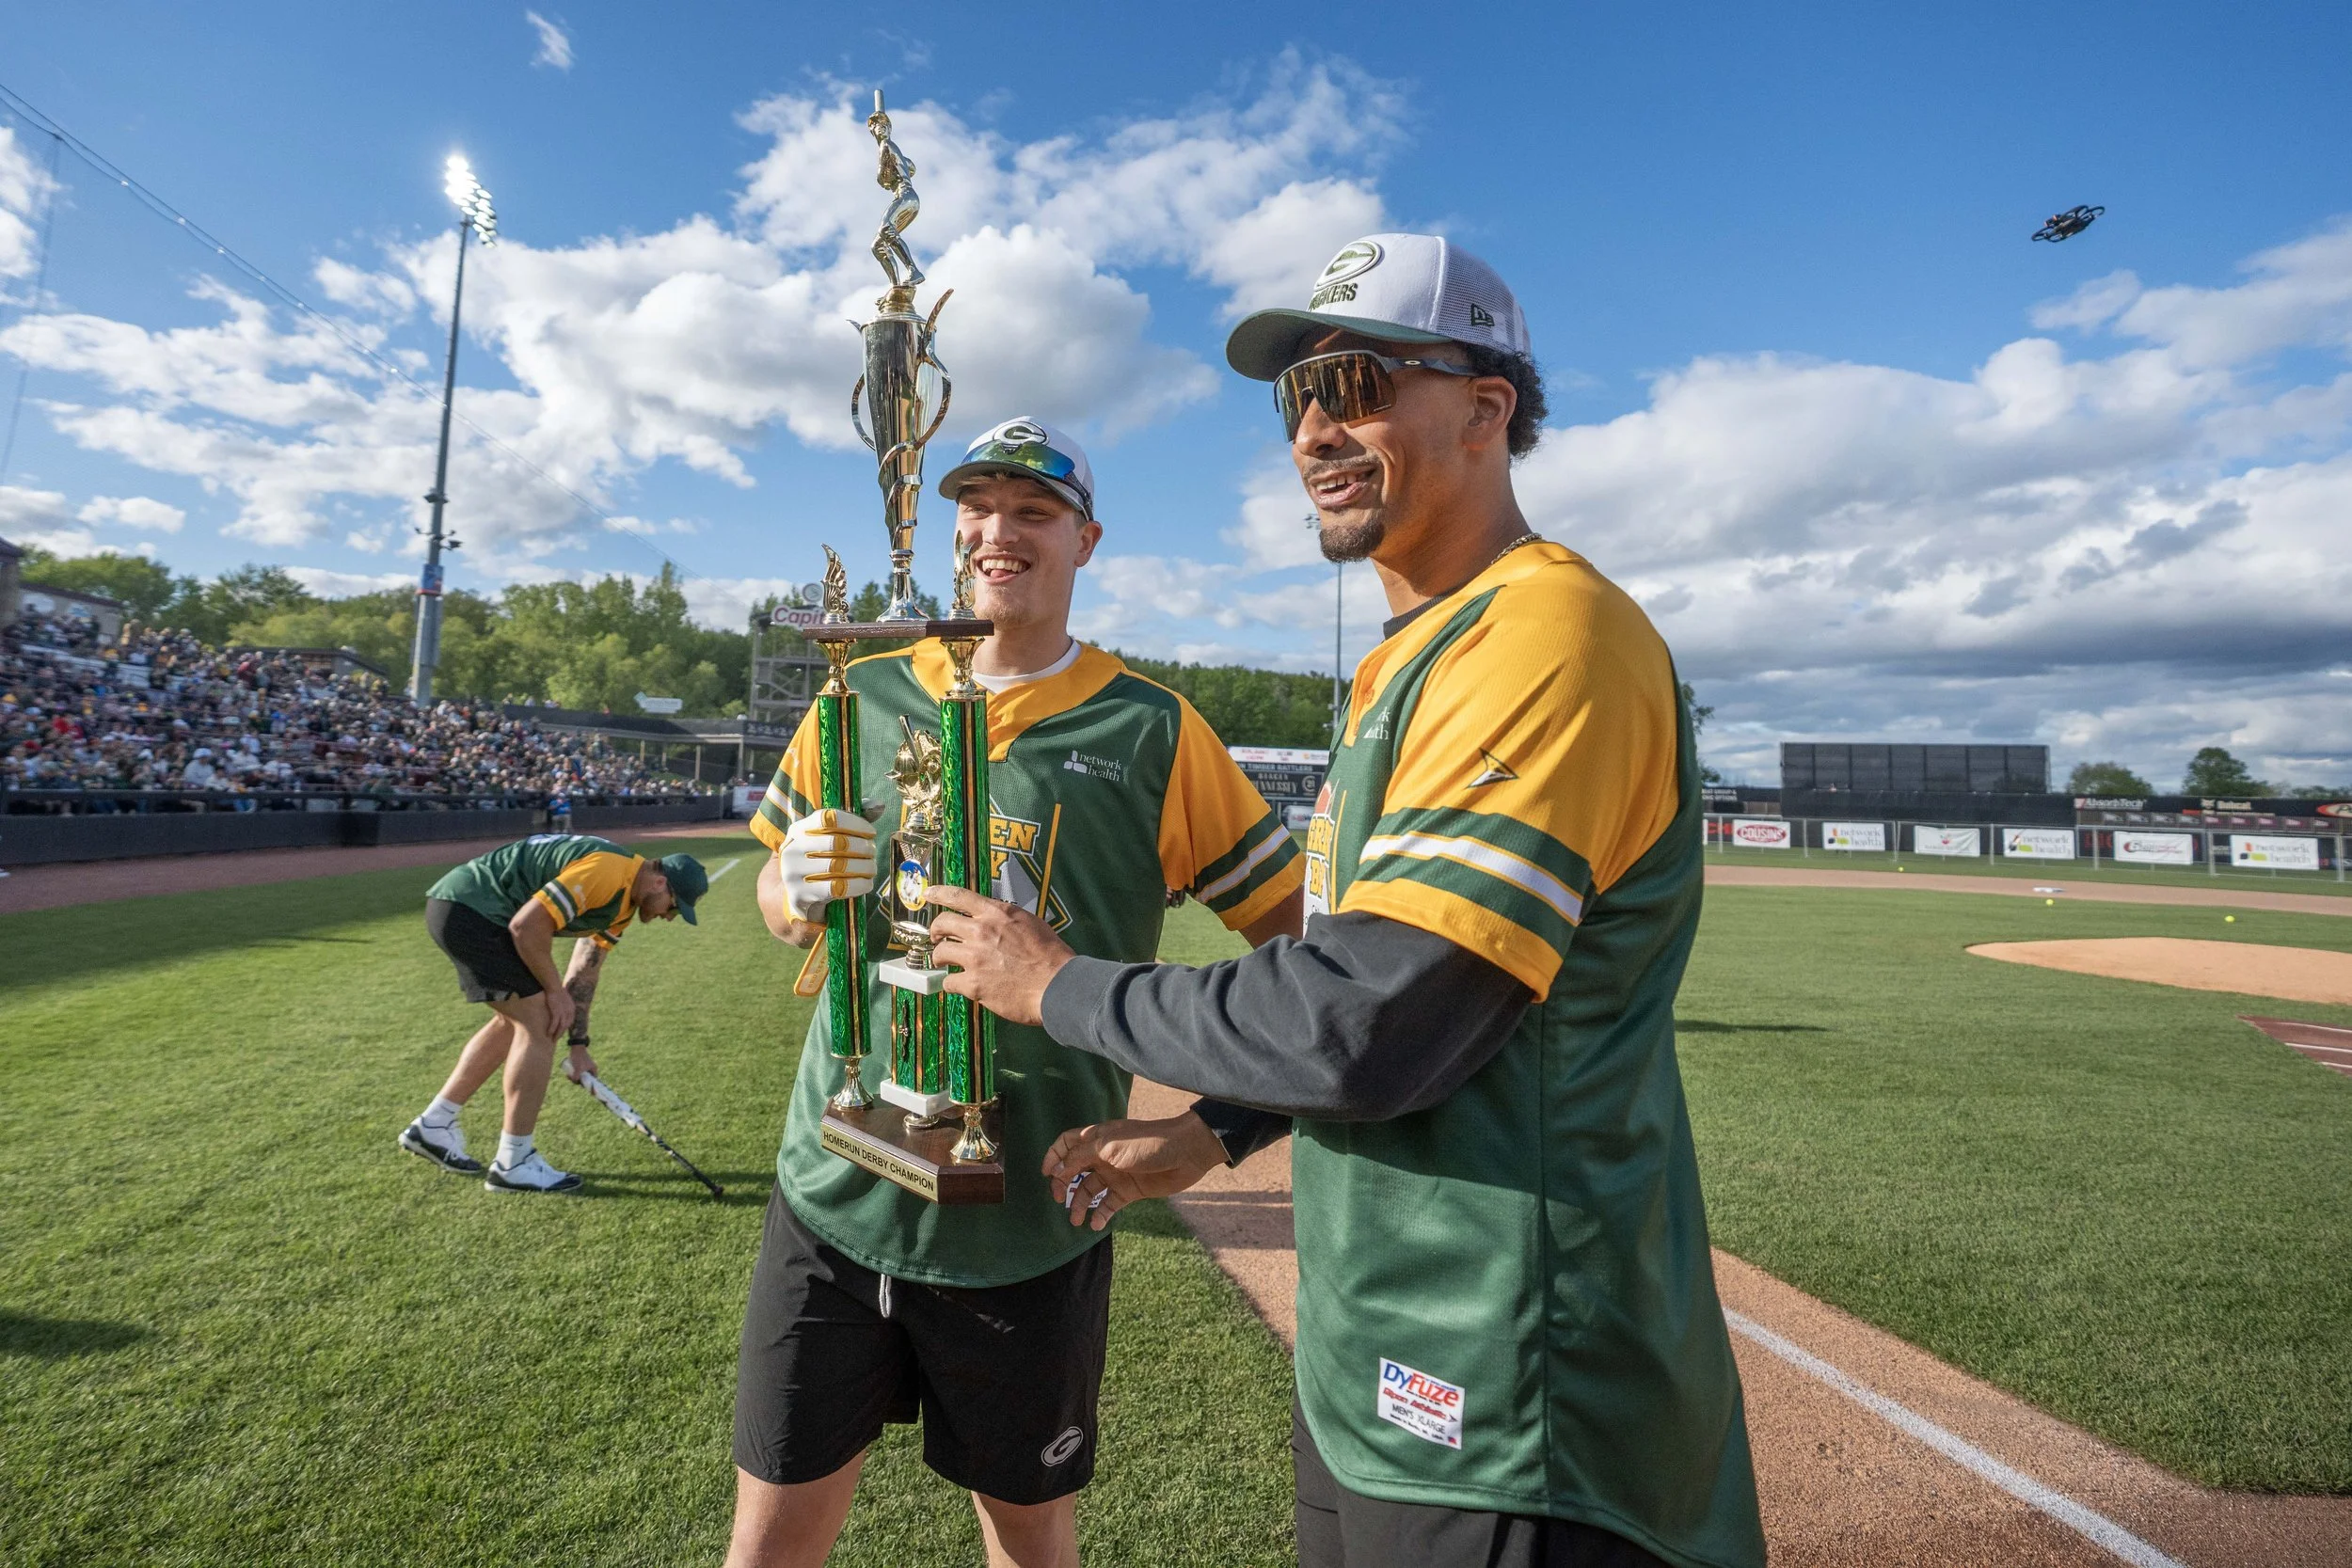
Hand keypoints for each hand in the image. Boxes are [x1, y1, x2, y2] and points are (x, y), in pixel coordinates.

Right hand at [540, 985, 576, 1041]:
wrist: (553, 985)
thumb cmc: (556, 990)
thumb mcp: (563, 998)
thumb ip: (563, 1005)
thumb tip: (558, 1009)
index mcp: (572, 1008)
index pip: (570, 1021)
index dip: (565, 1028)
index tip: (560, 1032)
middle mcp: (569, 1011)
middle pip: (566, 1026)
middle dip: (561, 1033)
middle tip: (555, 1039)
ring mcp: (563, 1012)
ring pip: (561, 1027)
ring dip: (556, 1034)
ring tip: (552, 1039)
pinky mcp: (556, 1011)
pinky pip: (554, 1024)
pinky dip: (551, 1029)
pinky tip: (548, 1033)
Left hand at [564, 1042, 599, 1083]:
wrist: (576, 1046)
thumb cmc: (579, 1057)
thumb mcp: (577, 1069)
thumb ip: (576, 1077)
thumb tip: (575, 1082)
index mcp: (594, 1070)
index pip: (591, 1081)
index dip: (584, 1084)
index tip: (577, 1083)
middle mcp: (591, 1069)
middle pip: (584, 1079)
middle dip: (576, 1080)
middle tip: (569, 1077)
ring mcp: (586, 1066)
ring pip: (580, 1075)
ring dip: (574, 1077)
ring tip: (567, 1075)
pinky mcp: (581, 1064)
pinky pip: (578, 1071)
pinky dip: (574, 1073)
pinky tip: (568, 1074)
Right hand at [780, 809, 877, 920]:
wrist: (797, 897)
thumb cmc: (819, 863)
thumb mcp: (827, 840)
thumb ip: (851, 822)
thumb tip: (879, 805)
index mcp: (798, 829)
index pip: (829, 817)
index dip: (855, 823)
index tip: (871, 832)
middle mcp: (792, 849)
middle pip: (837, 842)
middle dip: (862, 848)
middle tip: (872, 853)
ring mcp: (793, 873)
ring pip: (839, 866)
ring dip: (863, 867)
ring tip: (872, 868)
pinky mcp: (800, 895)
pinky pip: (837, 888)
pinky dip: (858, 885)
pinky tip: (866, 883)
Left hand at [924, 884, 1074, 1026]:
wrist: (1057, 985)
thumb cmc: (1050, 955)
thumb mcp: (1028, 923)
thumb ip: (1004, 919)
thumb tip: (991, 922)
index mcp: (996, 913)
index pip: (959, 896)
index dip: (939, 893)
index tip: (929, 894)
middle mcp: (981, 931)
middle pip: (942, 923)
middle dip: (936, 931)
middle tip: (938, 938)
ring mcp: (975, 958)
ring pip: (940, 953)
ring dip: (941, 958)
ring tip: (947, 964)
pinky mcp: (973, 984)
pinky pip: (948, 982)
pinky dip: (952, 984)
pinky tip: (962, 986)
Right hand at [1042, 1113, 1229, 1230]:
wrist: (1187, 1152)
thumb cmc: (1148, 1143)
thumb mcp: (1109, 1146)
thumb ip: (1080, 1158)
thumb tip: (1056, 1171)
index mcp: (1097, 1138)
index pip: (1066, 1144)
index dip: (1053, 1157)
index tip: (1046, 1175)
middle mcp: (1103, 1156)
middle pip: (1074, 1170)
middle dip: (1063, 1185)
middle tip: (1058, 1199)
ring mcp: (1116, 1174)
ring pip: (1090, 1190)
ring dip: (1080, 1204)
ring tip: (1076, 1220)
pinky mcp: (1130, 1190)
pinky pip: (1109, 1204)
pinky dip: (1101, 1215)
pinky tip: (1096, 1225)